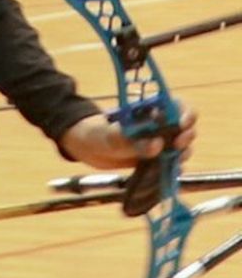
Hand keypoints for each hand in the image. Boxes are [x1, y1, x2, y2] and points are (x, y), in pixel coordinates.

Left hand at [60, 104, 196, 169]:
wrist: (90, 149)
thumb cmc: (100, 134)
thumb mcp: (112, 137)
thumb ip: (133, 142)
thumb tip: (158, 146)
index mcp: (151, 111)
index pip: (178, 106)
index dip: (186, 113)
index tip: (182, 123)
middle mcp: (160, 125)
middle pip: (185, 127)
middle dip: (187, 135)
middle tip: (178, 144)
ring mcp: (159, 142)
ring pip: (182, 146)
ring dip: (184, 152)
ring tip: (176, 159)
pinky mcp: (156, 158)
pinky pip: (171, 162)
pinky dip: (175, 167)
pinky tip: (172, 171)